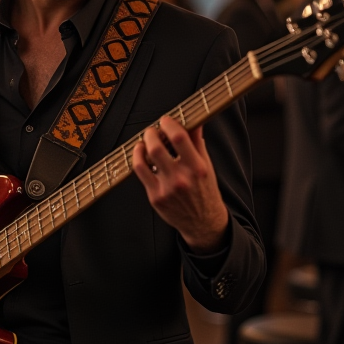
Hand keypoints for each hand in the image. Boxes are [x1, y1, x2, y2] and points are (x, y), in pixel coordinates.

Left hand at [133, 116, 228, 254]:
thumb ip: (198, 142)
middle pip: (157, 147)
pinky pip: (140, 172)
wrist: (203, 222)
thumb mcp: (207, 165)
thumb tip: (194, 121)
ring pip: (145, 159)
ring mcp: (166, 189)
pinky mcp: (155, 197)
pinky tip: (140, 154)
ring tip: (145, 142)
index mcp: (197, 167)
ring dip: (142, 144)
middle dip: (151, 133)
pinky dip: (137, 158)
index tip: (166, 121)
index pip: (179, 137)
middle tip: (153, 131)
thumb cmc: (205, 192)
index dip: (169, 124)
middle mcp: (182, 178)